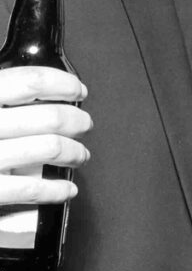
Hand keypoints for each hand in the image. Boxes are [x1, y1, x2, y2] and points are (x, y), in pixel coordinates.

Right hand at [0, 67, 90, 205]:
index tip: (78, 90)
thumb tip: (38, 87)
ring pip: (49, 148)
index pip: (29, 81)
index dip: (63, 84)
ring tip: (79, 155)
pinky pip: (31, 189)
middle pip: (48, 116)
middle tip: (84, 124)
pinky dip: (58, 190)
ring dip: (75, 152)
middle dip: (76, 120)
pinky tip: (66, 189)